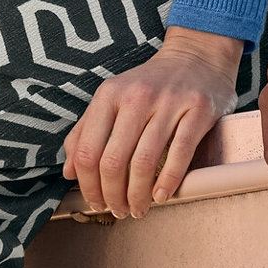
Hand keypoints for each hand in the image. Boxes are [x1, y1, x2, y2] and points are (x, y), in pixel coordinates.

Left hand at [62, 27, 245, 219]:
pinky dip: (167, 182)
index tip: (95, 202)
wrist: (197, 56)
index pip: (87, 150)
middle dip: (112, 196)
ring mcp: (169, 102)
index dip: (88, 185)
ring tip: (138, 208)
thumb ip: (86, 131)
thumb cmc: (151, 84)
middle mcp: (136, 96)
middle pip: (113, 161)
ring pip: (144, 162)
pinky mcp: (198, 109)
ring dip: (138, 195)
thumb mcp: (112, 97)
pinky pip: (179, 154)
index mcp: (109, 94)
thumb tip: (69, 172)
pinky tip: (161, 195)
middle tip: (118, 211)